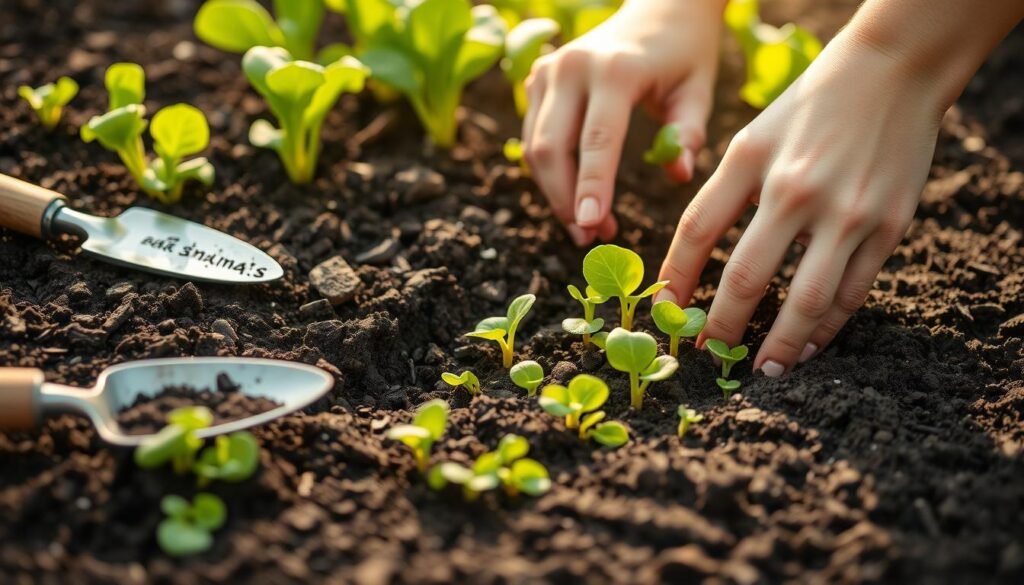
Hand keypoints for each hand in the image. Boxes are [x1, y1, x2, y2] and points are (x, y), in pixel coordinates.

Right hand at [521, 0, 725, 245]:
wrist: (659, 6)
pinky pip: (533, 136)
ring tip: (586, 226)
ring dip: (554, 193)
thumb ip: (687, 134)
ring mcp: (549, 70)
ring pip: (534, 148)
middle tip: (591, 238)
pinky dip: (549, 171)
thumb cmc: (685, 54)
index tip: (590, 226)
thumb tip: (678, 174)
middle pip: (551, 149)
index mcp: (616, 69)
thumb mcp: (697, 90)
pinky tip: (574, 194)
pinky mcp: (537, 77)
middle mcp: (573, 67)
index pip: (597, 139)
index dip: (591, 187)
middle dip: (565, 200)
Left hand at [657, 36, 946, 375]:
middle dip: (721, 326)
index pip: (696, 231)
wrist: (892, 73)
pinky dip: (827, 329)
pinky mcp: (889, 226)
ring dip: (779, 345)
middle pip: (746, 278)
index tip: (665, 315)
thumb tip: (689, 263)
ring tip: (762, 370)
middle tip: (709, 354)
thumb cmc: (808, 110)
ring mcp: (847, 212)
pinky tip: (807, 347)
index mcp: (750, 162)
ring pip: (807, 300)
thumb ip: (721, 195)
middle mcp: (795, 190)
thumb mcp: (751, 139)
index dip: (675, 280)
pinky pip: (853, 293)